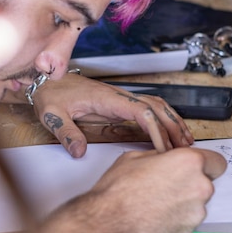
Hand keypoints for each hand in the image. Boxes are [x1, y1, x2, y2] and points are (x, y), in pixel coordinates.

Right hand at [29, 147, 226, 232]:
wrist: (108, 225)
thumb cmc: (117, 192)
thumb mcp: (134, 158)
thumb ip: (159, 157)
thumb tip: (163, 159)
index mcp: (188, 163)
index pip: (216, 161)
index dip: (204, 164)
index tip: (194, 167)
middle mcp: (199, 187)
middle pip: (205, 183)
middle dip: (189, 183)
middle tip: (165, 184)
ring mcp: (195, 213)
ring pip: (196, 204)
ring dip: (181, 202)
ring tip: (154, 202)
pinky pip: (186, 221)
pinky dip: (175, 219)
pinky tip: (153, 216)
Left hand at [32, 73, 193, 156]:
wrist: (46, 81)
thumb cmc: (50, 94)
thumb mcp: (53, 115)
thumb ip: (66, 132)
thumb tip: (78, 152)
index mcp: (107, 98)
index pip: (141, 111)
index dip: (157, 129)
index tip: (164, 149)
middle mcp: (118, 96)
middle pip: (156, 107)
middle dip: (173, 126)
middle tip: (186, 149)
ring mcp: (120, 98)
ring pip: (155, 105)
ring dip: (172, 121)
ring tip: (186, 142)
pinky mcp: (118, 103)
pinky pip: (146, 109)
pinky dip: (162, 118)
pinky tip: (168, 132)